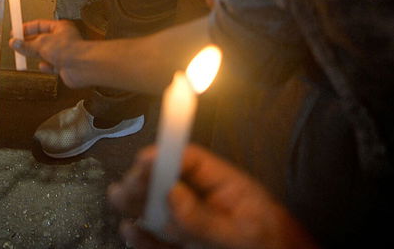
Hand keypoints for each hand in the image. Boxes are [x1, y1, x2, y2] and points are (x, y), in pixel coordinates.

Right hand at [10, 19, 91, 86]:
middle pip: (41, 39)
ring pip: (46, 53)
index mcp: (60, 28)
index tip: (16, 32)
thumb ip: (27, 45)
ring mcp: (64, 53)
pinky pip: (52, 65)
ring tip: (24, 55)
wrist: (82, 66)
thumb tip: (15, 43)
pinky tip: (42, 66)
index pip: (40, 25)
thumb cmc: (69, 49)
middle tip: (16, 44)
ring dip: (36, 55)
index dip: (27, 28)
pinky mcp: (64, 66)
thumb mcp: (41, 44)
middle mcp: (62, 39)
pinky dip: (46, 66)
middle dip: (29, 42)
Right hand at [109, 144, 318, 248]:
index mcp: (223, 185)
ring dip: (134, 202)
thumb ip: (208, 218)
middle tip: (128, 186)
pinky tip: (131, 230)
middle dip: (142, 180)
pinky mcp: (183, 246)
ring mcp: (191, 225)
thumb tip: (172, 194)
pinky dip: (140, 235)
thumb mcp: (247, 234)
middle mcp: (202, 201)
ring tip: (120, 199)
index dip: (166, 154)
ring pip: (154, 208)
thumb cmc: (274, 246)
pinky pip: (156, 239)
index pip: (190, 160)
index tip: (145, 159)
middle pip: (165, 181)